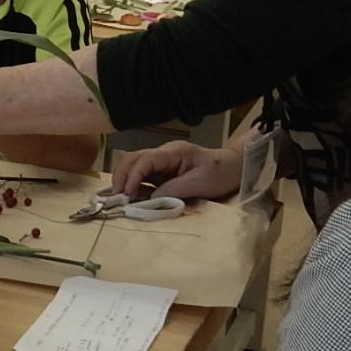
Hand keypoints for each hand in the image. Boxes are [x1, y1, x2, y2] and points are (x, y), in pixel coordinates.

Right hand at [110, 142, 242, 202]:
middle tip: (116, 197)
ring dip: (124, 180)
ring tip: (119, 198)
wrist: (234, 168)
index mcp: (174, 152)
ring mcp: (162, 162)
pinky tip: (129, 197)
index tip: (127, 193)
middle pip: (133, 158)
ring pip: (134, 165)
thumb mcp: (201, 183)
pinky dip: (133, 185)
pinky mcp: (163, 172)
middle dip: (122, 176)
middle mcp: (164, 153)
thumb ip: (174, 189)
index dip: (133, 175)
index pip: (145, 159)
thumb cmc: (221, 173)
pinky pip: (142, 176)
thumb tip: (150, 198)